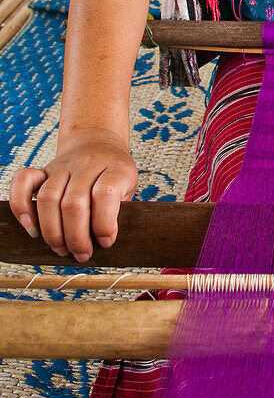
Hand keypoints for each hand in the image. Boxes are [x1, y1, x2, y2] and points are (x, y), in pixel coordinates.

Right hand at [9, 130, 137, 262]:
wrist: (98, 143)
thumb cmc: (114, 175)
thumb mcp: (128, 189)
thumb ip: (119, 212)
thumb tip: (103, 243)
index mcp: (115, 169)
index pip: (105, 194)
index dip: (104, 224)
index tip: (106, 242)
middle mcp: (87, 164)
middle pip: (73, 203)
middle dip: (76, 238)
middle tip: (82, 254)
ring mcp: (63, 166)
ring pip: (48, 198)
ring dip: (52, 232)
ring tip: (62, 249)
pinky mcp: (43, 170)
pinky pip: (23, 182)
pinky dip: (21, 206)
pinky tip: (30, 228)